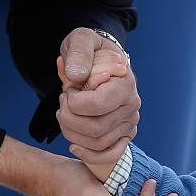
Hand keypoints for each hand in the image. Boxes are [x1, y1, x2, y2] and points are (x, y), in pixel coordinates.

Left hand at [58, 28, 140, 164]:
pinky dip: (90, 156)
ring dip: (72, 133)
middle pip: (95, 128)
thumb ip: (79, 52)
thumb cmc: (90, 51)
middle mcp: (132, 105)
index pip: (95, 105)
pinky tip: (74, 145)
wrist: (100, 60)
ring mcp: (129, 122)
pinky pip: (109, 155)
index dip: (72, 101)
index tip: (68, 88)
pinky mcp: (124, 134)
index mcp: (125, 83)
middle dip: (68, 118)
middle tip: (63, 102)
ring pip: (97, 143)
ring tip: (66, 114)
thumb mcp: (81, 40)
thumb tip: (76, 77)